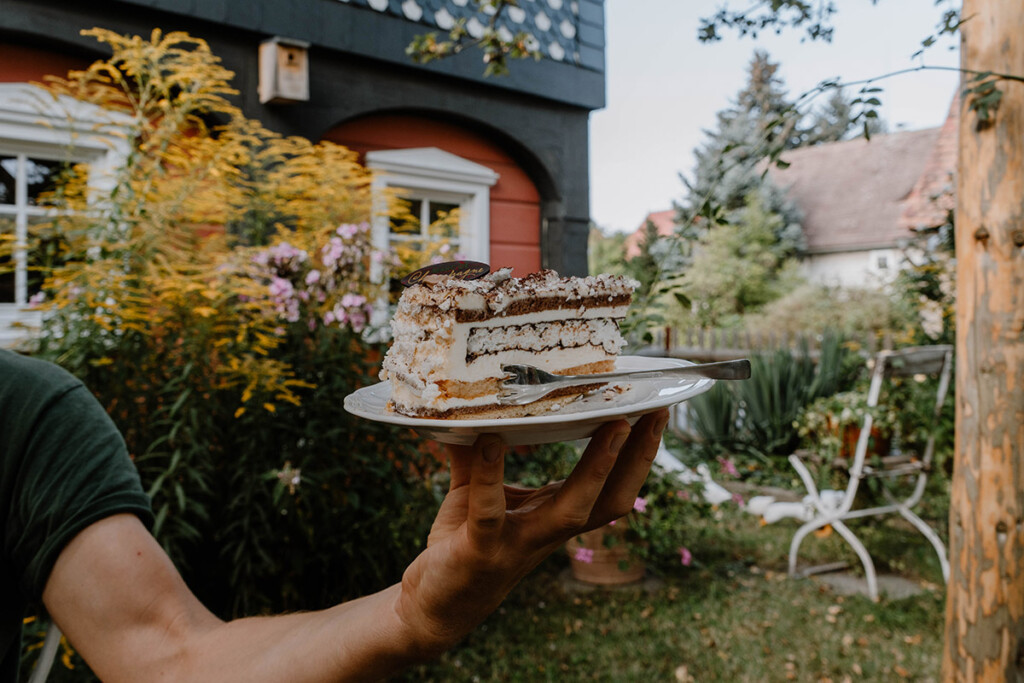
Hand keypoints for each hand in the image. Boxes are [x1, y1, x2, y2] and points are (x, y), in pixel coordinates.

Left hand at [394, 409, 669, 652]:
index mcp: (553, 516)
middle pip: (609, 499)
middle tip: (651, 413)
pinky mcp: (479, 550)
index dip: (637, 455)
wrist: (430, 608)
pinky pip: (489, 511)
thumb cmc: (460, 545)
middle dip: (636, 457)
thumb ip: (477, 455)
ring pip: (572, 510)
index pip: (610, 488)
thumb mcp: (474, 494)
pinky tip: (490, 440)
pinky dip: (490, 475)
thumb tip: (468, 405)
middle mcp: (546, 532)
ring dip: (596, 469)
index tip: (654, 412)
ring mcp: (517, 544)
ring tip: (612, 425)